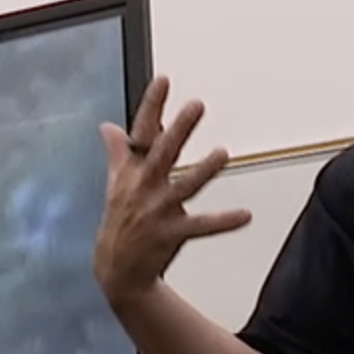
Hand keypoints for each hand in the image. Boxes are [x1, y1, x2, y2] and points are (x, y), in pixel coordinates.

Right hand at [93, 76, 250, 302]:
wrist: (117, 272)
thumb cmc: (119, 224)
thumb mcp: (115, 185)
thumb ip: (117, 153)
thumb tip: (108, 127)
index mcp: (132, 173)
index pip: (142, 133)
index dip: (152, 106)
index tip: (164, 81)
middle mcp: (144, 188)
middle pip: (163, 154)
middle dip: (179, 129)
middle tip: (197, 105)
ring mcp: (158, 212)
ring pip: (184, 187)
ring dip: (203, 170)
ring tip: (223, 153)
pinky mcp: (171, 234)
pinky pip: (201, 227)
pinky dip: (223, 221)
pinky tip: (245, 215)